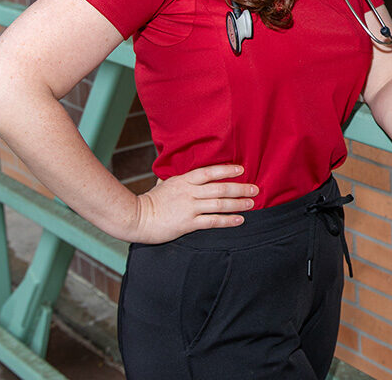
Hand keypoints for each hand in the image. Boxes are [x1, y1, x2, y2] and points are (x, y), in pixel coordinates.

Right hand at [127, 164, 257, 243]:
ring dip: (238, 203)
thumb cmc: (150, 201)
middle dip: (240, 188)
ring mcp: (189, 207)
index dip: (226, 170)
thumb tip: (178, 168)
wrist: (135, 218)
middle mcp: (189, 192)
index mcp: (184, 180)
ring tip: (251, 202)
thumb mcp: (164, 183)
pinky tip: (239, 220)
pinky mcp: (187, 223)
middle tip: (255, 188)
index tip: (241, 170)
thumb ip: (176, 178)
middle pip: (220, 187)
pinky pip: (212, 221)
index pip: (209, 172)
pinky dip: (228, 220)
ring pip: (219, 203)